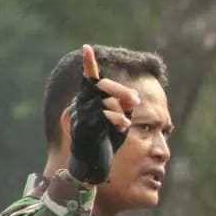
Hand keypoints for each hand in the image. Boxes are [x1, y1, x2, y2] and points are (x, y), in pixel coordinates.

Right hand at [67, 45, 139, 184]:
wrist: (92, 167)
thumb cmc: (105, 143)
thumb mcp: (118, 122)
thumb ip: (123, 108)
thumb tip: (132, 99)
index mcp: (87, 102)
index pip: (89, 80)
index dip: (89, 65)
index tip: (86, 48)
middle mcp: (80, 106)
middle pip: (100, 87)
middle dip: (121, 91)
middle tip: (135, 100)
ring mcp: (80, 117)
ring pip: (102, 101)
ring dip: (119, 108)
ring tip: (126, 122)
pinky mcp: (84, 129)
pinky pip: (100, 116)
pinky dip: (115, 119)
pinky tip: (123, 127)